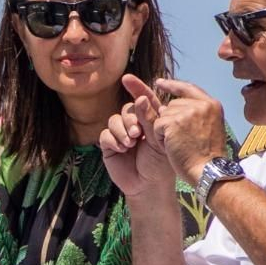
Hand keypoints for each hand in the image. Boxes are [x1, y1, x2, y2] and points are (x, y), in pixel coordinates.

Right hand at [99, 74, 174, 197]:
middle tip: (138, 133)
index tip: (127, 78)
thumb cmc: (160, 164)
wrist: (148, 186)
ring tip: (131, 143)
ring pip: (114, 119)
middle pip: (126, 108)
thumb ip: (150, 119)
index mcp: (150, 120)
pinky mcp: (109, 145)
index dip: (136, 87)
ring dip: (122, 130)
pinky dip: (113, 140)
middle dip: (130, 118)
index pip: (143, 99)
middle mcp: (134, 124)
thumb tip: (140, 97)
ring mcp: (121, 134)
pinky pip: (106, 134)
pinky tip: (122, 149)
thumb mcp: (158, 140)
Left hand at [145, 77, 229, 185]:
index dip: (172, 85)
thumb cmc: (208, 157)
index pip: (188, 88)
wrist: (209, 171)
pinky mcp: (172, 122)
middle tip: (184, 141)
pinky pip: (156, 126)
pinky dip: (160, 138)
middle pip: (171, 105)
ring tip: (180, 145)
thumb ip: (195, 114)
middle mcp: (200, 104)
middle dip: (170, 122)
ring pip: (162, 116)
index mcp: (212, 105)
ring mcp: (186, 112)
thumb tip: (166, 106)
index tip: (159, 83)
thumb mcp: (210, 128)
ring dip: (165, 131)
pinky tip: (173, 147)